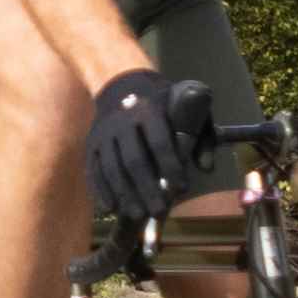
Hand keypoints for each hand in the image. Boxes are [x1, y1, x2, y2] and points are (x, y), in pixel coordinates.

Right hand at [79, 71, 210, 253]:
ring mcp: (104, 132)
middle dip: (147, 188)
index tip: (181, 189)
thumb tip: (206, 169)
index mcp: (149, 109)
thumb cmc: (163, 101)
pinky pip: (93, 169)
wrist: (121, 81)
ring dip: (124, 194)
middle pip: (134, 160)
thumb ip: (201, 136)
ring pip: (112, 168)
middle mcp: (122, 120)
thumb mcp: (188, 107)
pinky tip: (110, 208)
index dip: (170, 167)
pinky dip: (100, 190)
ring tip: (137, 215)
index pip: (159, 142)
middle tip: (159, 211)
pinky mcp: (91, 143)